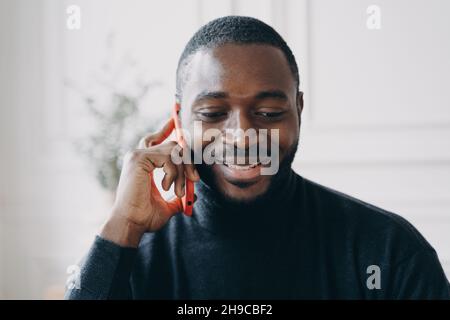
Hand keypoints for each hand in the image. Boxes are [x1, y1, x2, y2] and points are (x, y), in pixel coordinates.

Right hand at [100, 118, 198, 246]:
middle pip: (172, 144)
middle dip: (188, 161)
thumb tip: (195, 194)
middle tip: (194, 179)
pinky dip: (174, 173)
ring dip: (182, 173)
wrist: (131, 224)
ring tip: (179, 191)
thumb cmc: (144, 217)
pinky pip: (168, 157)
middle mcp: (138, 156)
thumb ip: (178, 196)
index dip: (166, 128)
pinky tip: (166, 187)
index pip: (155, 139)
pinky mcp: (139, 159)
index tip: (175, 119)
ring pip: (174, 151)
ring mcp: (137, 155)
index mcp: (143, 163)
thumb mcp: (167, 205)